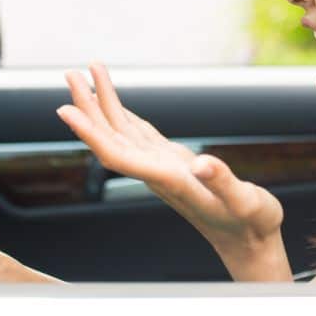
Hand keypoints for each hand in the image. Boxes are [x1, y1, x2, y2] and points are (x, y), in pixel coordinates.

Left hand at [56, 63, 290, 280]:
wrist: (250, 243)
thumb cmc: (250, 224)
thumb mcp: (246, 202)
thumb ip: (223, 183)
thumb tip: (203, 163)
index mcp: (169, 180)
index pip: (117, 155)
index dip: (90, 133)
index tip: (65, 110)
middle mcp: (158, 174)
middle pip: (111, 138)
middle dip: (89, 108)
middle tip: (70, 74)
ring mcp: (163, 168)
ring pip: (123, 132)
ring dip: (103, 104)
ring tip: (88, 72)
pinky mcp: (174, 165)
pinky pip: (140, 136)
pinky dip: (125, 115)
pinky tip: (115, 104)